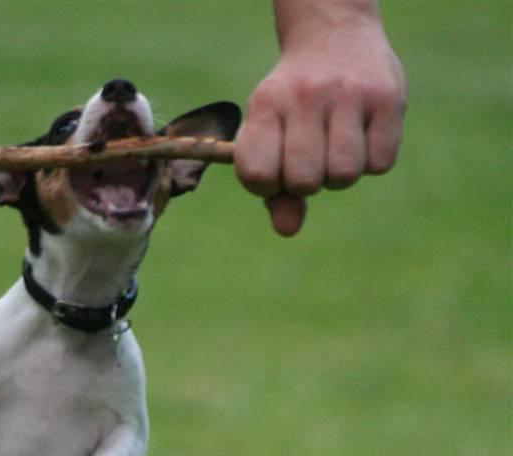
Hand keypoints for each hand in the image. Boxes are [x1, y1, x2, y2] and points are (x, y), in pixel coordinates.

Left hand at [234, 5, 406, 235]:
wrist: (334, 35)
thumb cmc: (295, 104)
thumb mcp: (271, 136)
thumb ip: (273, 189)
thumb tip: (287, 230)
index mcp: (266, 105)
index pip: (258, 174)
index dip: (268, 184)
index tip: (274, 167)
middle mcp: (306, 95)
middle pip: (304, 182)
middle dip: (307, 182)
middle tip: (311, 153)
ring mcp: (349, 93)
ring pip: (343, 176)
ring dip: (340, 174)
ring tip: (336, 143)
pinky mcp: (387, 97)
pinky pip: (379, 164)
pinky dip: (372, 160)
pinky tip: (364, 133)